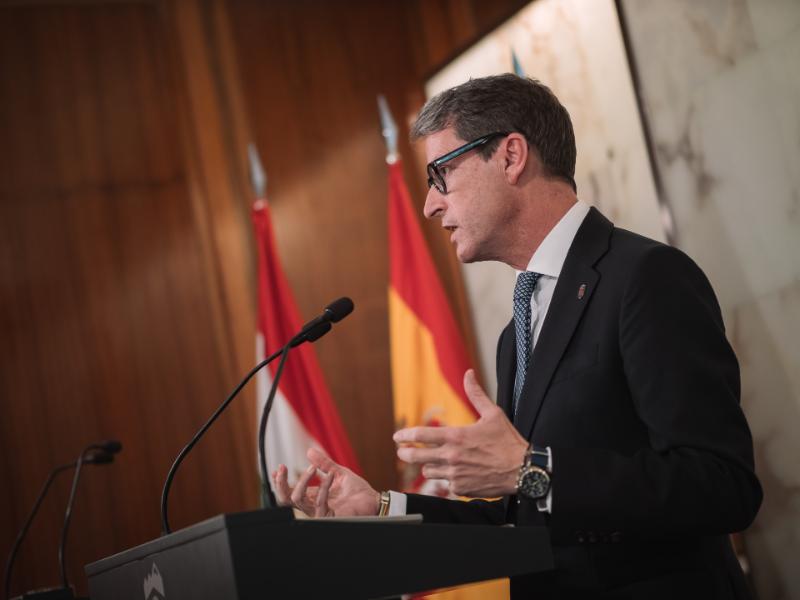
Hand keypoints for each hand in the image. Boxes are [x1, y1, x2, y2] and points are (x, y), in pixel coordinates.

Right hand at [273, 447, 380, 516]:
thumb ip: (324, 464)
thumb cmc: (357, 490)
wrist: (373, 500)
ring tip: (312, 468)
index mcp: (314, 496)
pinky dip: (324, 486)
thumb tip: (309, 451)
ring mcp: (320, 512)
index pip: (290, 491)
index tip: (278, 469)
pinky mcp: (330, 516)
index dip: (281, 482)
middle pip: (287, 499)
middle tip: (282, 469)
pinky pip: (320, 502)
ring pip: (298, 500)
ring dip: (302, 481)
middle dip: (281, 484)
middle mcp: (313, 505)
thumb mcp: (338, 472)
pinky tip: (331, 474)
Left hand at [394, 369, 528, 496]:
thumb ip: (475, 394)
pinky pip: (445, 484)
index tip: (397, 437)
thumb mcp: (493, 414)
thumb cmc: (508, 442)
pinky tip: (459, 473)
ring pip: (429, 472)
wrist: (522, 470)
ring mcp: (455, 475)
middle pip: (416, 458)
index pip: (421, 436)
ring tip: (436, 462)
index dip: (405, 436)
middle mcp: (452, 456)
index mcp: (456, 436)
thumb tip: (468, 374)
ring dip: (429, 466)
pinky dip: (448, 479)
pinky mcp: (461, 489)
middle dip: (405, 454)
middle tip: (401, 453)